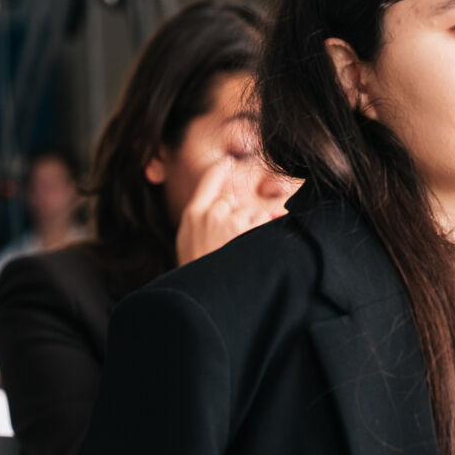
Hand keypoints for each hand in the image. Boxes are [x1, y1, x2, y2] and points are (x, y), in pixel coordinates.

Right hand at [175, 156, 292, 265]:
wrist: (203, 292)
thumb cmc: (198, 270)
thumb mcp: (188, 242)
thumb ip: (203, 221)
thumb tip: (224, 205)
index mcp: (192, 215)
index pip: (207, 183)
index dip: (219, 171)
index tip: (228, 161)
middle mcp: (211, 213)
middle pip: (233, 201)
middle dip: (237, 216)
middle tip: (230, 242)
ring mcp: (230, 220)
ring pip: (251, 212)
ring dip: (251, 227)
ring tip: (239, 250)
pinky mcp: (248, 230)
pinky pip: (265, 221)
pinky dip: (265, 231)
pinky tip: (254, 246)